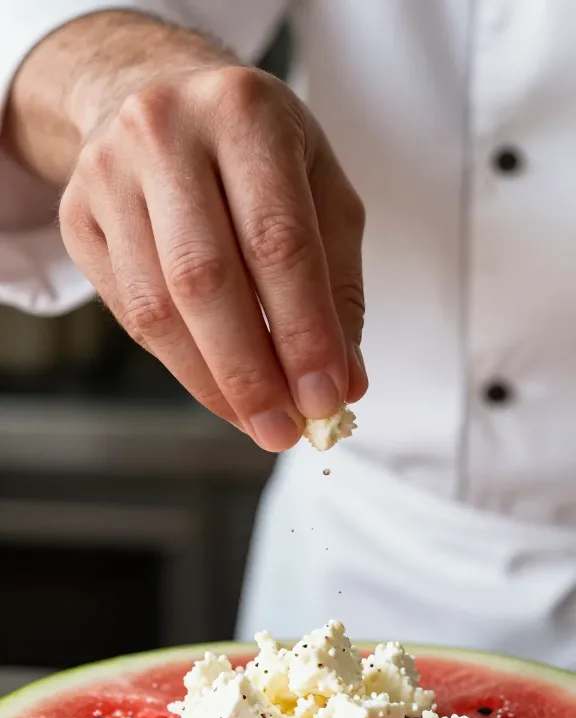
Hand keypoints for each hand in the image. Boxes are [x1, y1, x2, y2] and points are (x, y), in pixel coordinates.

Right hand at [59, 64, 366, 449]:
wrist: (158, 97)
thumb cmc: (256, 151)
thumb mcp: (321, 191)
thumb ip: (338, 285)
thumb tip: (344, 381)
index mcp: (243, 112)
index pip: (277, 243)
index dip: (303, 332)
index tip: (326, 398)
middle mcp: (163, 132)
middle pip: (205, 279)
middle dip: (251, 373)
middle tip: (284, 431)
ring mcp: (107, 174)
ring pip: (157, 307)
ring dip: (211, 382)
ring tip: (255, 421)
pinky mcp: (76, 216)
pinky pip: (130, 312)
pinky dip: (179, 364)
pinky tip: (217, 387)